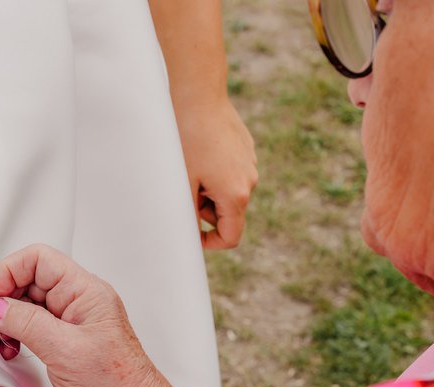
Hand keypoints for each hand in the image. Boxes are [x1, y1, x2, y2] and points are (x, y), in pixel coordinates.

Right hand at [0, 245, 180, 386]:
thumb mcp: (66, 350)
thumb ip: (27, 322)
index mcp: (86, 291)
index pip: (39, 259)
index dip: (9, 272)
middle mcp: (78, 302)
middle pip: (29, 278)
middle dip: (3, 297)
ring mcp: (70, 323)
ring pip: (26, 303)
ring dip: (6, 318)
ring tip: (1, 340)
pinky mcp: (63, 343)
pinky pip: (30, 326)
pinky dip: (14, 334)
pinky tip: (10, 349)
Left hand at [176, 97, 257, 248]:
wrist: (198, 96)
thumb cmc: (187, 139)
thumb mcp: (184, 182)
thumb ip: (190, 213)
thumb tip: (190, 234)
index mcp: (236, 194)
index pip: (231, 237)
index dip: (210, 243)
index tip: (192, 236)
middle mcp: (250, 181)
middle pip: (228, 213)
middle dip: (205, 209)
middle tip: (184, 186)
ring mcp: (250, 163)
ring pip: (228, 191)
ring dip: (209, 189)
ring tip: (191, 164)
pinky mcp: (245, 149)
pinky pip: (230, 171)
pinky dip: (215, 171)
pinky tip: (200, 150)